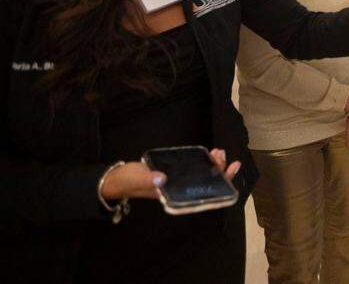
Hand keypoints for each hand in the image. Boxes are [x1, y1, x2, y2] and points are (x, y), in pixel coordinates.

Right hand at [100, 149, 239, 200]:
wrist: (118, 179)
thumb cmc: (128, 181)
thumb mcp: (138, 180)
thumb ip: (149, 180)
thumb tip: (162, 179)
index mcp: (174, 196)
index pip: (203, 194)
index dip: (220, 185)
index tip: (230, 170)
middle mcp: (179, 191)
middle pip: (207, 184)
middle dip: (219, 170)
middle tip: (222, 155)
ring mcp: (178, 182)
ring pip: (202, 176)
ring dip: (213, 165)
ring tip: (218, 152)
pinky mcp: (175, 173)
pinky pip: (194, 169)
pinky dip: (202, 162)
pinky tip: (207, 153)